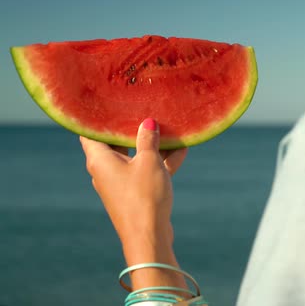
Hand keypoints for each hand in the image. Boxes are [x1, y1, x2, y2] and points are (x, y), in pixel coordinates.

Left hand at [80, 118, 187, 257]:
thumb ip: (148, 139)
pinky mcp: (135, 193)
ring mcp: (120, 182)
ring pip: (135, 157)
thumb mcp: (149, 162)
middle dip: (131, 128)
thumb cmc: (144, 196)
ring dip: (151, 145)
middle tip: (144, 109)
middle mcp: (105, 170)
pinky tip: (181, 150)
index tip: (109, 102)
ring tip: (169, 129)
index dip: (98, 117)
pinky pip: (146, 170)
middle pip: (115, 142)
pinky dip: (159, 161)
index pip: (90, 132)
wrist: (149, 236)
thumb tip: (147, 122)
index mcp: (100, 159)